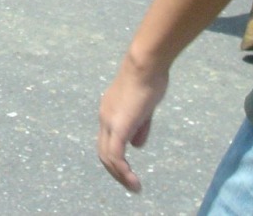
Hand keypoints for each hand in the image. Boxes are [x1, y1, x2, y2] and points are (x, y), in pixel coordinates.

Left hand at [97, 54, 169, 192]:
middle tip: (129, 183)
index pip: (107, 140)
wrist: (145, 64)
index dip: (116, 156)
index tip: (128, 169)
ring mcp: (109, 121)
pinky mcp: (119, 126)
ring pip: (107, 156)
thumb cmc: (149, 78)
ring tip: (134, 187)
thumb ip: (140, 126)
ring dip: (120, 175)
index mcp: (109, 111)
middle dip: (115, 171)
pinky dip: (123, 171)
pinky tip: (134, 181)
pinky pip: (116, 155)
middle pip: (103, 151)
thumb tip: (136, 146)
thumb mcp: (145, 106)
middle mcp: (105, 117)